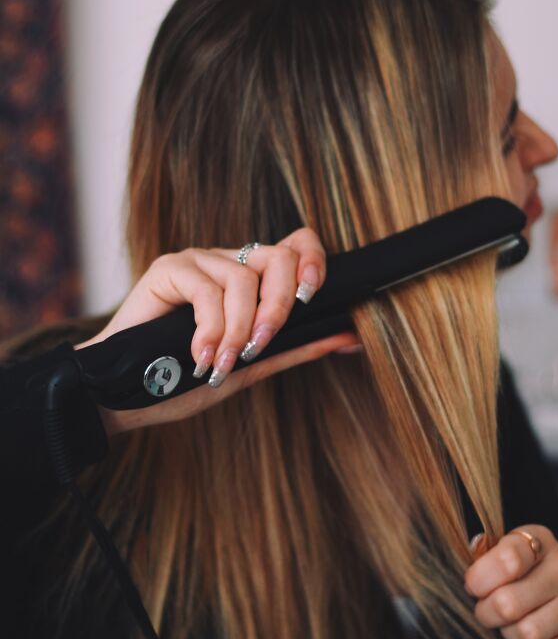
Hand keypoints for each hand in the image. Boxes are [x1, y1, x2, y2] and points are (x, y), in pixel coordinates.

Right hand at [74, 227, 361, 435]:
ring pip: (244, 278)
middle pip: (279, 257)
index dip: (314, 262)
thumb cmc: (185, 378)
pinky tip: (199, 356)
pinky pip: (207, 289)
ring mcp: (199, 260)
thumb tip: (350, 335)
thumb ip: (297, 347)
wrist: (126, 393)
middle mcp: (230, 262)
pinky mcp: (169, 267)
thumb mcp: (251, 366)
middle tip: (258, 345)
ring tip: (221, 364)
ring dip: (238, 329)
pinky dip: (210, 329)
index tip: (315, 299)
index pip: (296, 245)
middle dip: (279, 306)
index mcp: (254, 280)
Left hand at [464, 526, 557, 638]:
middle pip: (510, 603)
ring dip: (513, 635)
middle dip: (489, 614)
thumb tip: (475, 580)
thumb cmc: (523, 584)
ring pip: (529, 632)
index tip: (475, 588)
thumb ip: (484, 564)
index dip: (481, 580)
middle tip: (491, 613)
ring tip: (516, 625)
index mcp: (540, 539)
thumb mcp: (501, 563)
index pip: (507, 558)